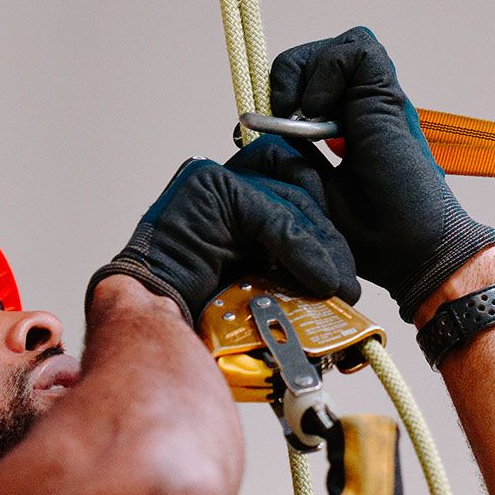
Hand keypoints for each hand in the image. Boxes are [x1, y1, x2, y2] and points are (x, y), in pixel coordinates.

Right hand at [88, 156, 359, 322]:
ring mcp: (213, 179)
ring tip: (336, 285)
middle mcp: (220, 178)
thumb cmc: (196, 307)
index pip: (292, 175)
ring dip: (319, 244)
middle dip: (326, 232)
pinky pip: (273, 216)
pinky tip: (320, 280)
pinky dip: (301, 250)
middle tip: (344, 279)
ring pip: (288, 198)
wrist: (151, 320)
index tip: (341, 257)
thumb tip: (335, 269)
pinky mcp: (211, 189)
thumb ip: (284, 255)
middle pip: (296, 182)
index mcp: (229, 193)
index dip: (322, 212)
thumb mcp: (256, 275)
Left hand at [267, 26, 494, 320]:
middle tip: (280, 118)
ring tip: (300, 117)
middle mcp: (364, 108)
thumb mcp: (310, 189)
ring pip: (337, 47)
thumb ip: (288, 154)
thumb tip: (250, 129)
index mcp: (347, 127)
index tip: (256, 130)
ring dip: (304, 72)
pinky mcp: (388, 95)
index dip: (279, 94)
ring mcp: (378, 100)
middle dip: (286, 78)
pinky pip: (355, 49)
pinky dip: (327, 71)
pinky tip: (318, 114)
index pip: (307, 81)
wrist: (414, 251)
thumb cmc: (369, 234)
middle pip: (316, 57)